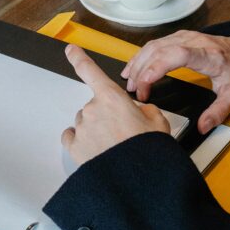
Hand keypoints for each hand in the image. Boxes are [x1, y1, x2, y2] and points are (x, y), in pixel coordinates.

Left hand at [61, 44, 169, 164]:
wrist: (136, 179)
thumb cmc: (148, 150)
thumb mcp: (158, 122)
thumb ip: (146, 109)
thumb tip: (141, 112)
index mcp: (112, 98)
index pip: (90, 71)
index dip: (79, 58)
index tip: (71, 50)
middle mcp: (92, 110)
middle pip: (94, 106)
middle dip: (106, 115)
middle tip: (123, 132)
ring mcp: (82, 128)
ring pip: (85, 123)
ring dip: (96, 130)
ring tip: (114, 145)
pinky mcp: (75, 147)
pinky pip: (72, 137)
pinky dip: (80, 140)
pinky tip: (94, 148)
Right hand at [122, 30, 229, 133]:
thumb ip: (218, 113)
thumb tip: (202, 127)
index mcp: (209, 56)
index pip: (177, 55)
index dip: (157, 67)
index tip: (145, 84)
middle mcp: (195, 42)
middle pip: (160, 51)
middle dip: (142, 71)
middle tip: (135, 91)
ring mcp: (185, 37)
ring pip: (154, 45)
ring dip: (138, 63)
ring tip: (129, 81)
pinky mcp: (179, 37)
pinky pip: (155, 44)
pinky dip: (142, 56)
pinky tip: (134, 67)